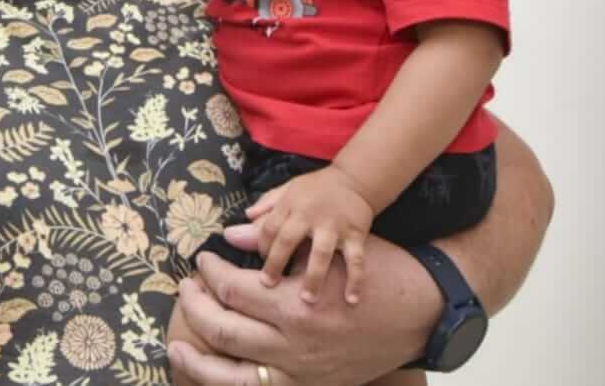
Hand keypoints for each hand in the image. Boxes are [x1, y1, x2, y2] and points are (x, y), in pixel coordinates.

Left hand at [166, 249, 435, 385]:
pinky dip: (236, 383)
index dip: (209, 273)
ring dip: (198, 363)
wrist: (427, 311)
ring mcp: (304, 370)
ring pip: (233, 376)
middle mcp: (295, 342)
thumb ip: (275, 243)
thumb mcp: (330, 250)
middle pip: (222, 330)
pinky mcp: (315, 385)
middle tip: (186, 291)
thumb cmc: (380, 271)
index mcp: (296, 304)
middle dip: (194, 309)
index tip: (202, 262)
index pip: (231, 290)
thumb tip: (232, 234)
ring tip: (177, 347)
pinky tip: (219, 373)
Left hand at [250, 167, 373, 303]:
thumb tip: (236, 226)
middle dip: (276, 263)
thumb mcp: (287, 191)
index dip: (261, 248)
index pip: (268, 228)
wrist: (355, 180)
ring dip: (313, 277)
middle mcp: (309, 215)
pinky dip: (355, 279)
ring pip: (321, 252)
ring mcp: (333, 225)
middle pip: (287, 239)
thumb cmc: (316, 189)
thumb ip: (264, 208)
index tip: (260, 267)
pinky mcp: (356, 234)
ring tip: (307, 301)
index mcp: (289, 205)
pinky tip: (351, 300)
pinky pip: (356, 259)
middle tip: (268, 286)